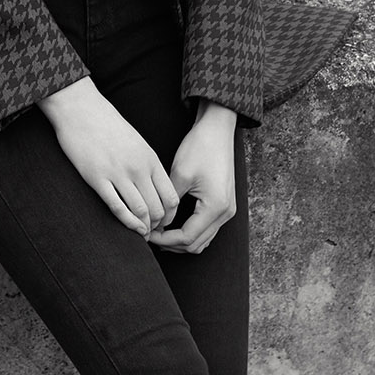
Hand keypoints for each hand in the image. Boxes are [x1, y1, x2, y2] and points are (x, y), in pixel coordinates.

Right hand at [39, 77, 179, 234]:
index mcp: (150, 158)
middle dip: (157, 225)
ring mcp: (118, 174)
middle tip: (152, 231)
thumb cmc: (107, 125)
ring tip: (142, 233)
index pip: (171, 196)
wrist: (81, 109)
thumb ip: (147, 164)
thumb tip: (154, 188)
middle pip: (157, 208)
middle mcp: (138, 168)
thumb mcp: (136, 142)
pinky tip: (130, 228)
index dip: (170, 215)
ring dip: (143, 227)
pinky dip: (127, 223)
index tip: (163, 222)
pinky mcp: (97, 178)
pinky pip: (117, 208)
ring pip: (140, 211)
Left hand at [146, 103, 235, 253]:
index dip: (164, 239)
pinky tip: (173, 224)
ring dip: (181, 240)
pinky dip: (191, 232)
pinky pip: (207, 229)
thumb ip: (169, 202)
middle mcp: (225, 213)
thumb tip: (156, 221)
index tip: (147, 233)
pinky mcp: (224, 204)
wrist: (217, 130)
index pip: (187, 237)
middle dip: (171, 243)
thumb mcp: (180, 174)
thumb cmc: (200, 147)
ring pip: (202, 240)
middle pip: (196, 244)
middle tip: (150, 234)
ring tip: (159, 232)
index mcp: (216, 207)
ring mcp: (227, 210)